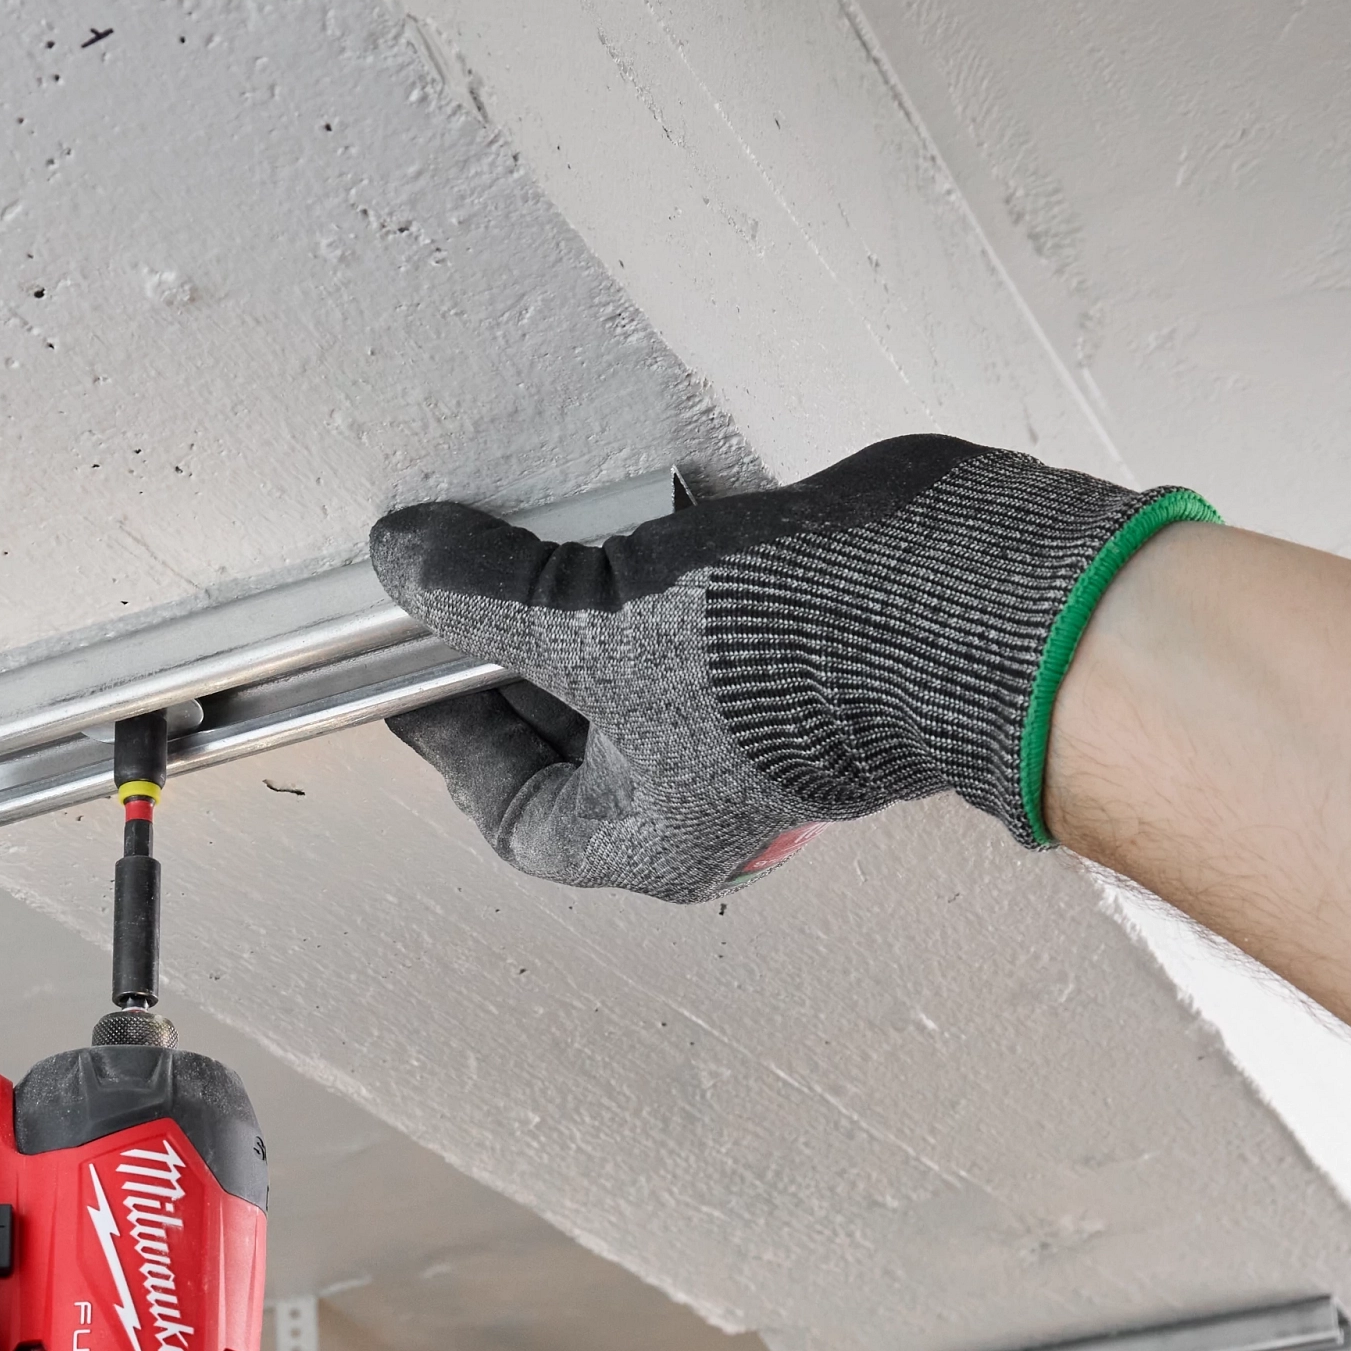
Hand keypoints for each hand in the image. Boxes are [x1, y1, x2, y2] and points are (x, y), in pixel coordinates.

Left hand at [372, 438, 1209, 903]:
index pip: (512, 815)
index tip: (406, 670)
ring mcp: (748, 715)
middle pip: (567, 737)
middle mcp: (701, 790)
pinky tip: (624, 513)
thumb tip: (408, 563)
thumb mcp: (593, 627)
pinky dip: (650, 566)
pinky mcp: (789, 640)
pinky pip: (690, 609)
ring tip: (530, 542)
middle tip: (456, 590)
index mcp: (650, 836)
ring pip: (628, 665)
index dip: (448, 743)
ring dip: (581, 603)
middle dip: (511, 659)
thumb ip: (487, 599)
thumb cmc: (796, 662)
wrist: (944, 592)